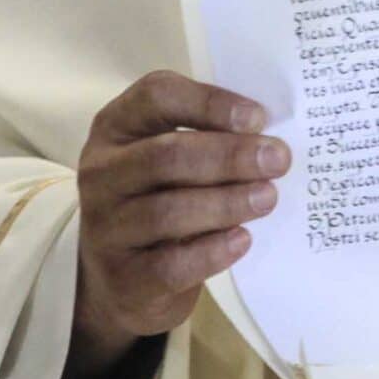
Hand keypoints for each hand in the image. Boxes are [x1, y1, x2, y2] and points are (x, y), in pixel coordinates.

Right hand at [72, 72, 287, 378]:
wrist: (121, 282)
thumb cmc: (160, 201)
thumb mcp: (171, 162)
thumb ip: (209, 140)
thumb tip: (269, 141)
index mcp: (116, 128)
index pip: (156, 96)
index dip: (209, 102)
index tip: (258, 118)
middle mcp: (101, 173)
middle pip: (166, 156)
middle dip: (229, 156)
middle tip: (277, 160)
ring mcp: (105, 228)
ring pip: (168, 211)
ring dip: (227, 202)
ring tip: (268, 198)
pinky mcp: (123, 277)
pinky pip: (171, 264)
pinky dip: (212, 251)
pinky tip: (243, 240)